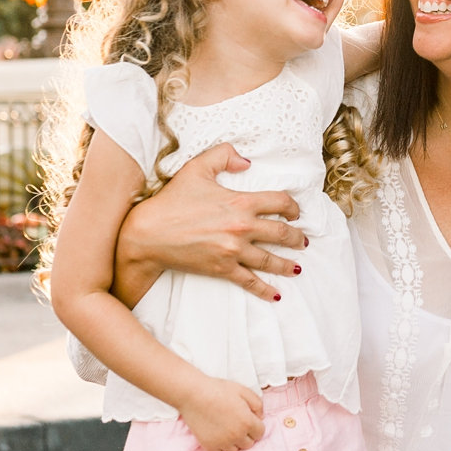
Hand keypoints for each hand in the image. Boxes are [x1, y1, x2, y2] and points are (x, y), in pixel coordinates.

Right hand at [116, 143, 306, 304]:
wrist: (147, 234)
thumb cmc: (172, 200)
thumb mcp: (196, 168)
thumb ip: (223, 156)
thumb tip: (246, 161)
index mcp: (241, 202)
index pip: (280, 202)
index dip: (292, 207)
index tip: (295, 212)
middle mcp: (242, 227)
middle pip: (281, 233)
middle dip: (297, 238)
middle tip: (303, 242)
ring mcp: (233, 251)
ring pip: (270, 260)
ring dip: (287, 265)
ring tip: (298, 269)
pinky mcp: (222, 269)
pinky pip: (249, 281)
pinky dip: (265, 290)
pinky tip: (276, 295)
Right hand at [175, 376, 264, 450]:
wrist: (194, 394)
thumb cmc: (219, 390)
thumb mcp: (243, 391)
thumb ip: (257, 404)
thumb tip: (260, 417)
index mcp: (247, 422)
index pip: (260, 433)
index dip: (256, 426)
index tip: (249, 420)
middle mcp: (236, 435)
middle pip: (249, 444)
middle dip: (246, 435)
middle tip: (237, 424)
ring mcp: (222, 442)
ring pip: (235, 450)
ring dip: (234, 442)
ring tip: (226, 429)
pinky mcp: (209, 446)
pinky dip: (220, 447)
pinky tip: (218, 435)